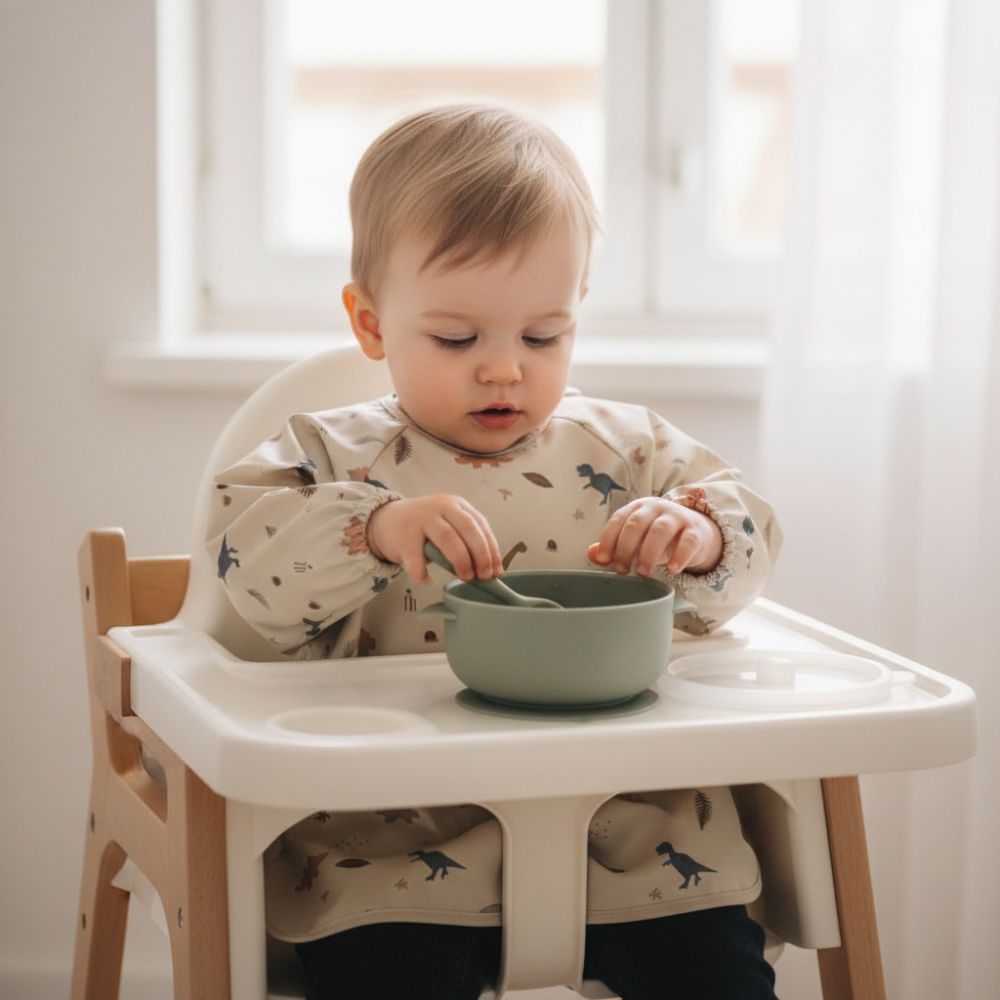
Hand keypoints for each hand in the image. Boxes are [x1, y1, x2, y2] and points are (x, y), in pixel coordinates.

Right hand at [366, 494, 502, 582]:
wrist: (386, 521)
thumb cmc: (424, 528)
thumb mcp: (448, 524)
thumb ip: (466, 540)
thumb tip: (490, 570)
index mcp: (457, 504)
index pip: (481, 526)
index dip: (492, 550)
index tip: (496, 571)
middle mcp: (441, 507)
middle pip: (468, 530)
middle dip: (481, 555)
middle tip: (483, 576)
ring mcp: (422, 518)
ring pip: (448, 538)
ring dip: (460, 561)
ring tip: (465, 577)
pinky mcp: (404, 536)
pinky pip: (416, 558)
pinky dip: (422, 572)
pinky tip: (426, 580)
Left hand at [587, 497, 722, 576]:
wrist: (695, 532)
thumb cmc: (657, 536)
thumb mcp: (635, 538)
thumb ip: (614, 546)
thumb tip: (592, 554)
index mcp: (637, 508)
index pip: (619, 519)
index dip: (609, 539)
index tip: (603, 560)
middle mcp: (656, 508)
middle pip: (637, 523)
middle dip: (626, 547)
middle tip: (621, 569)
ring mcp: (677, 517)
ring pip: (661, 530)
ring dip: (649, 553)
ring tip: (642, 573)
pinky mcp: (695, 531)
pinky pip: (688, 541)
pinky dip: (679, 556)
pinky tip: (672, 570)